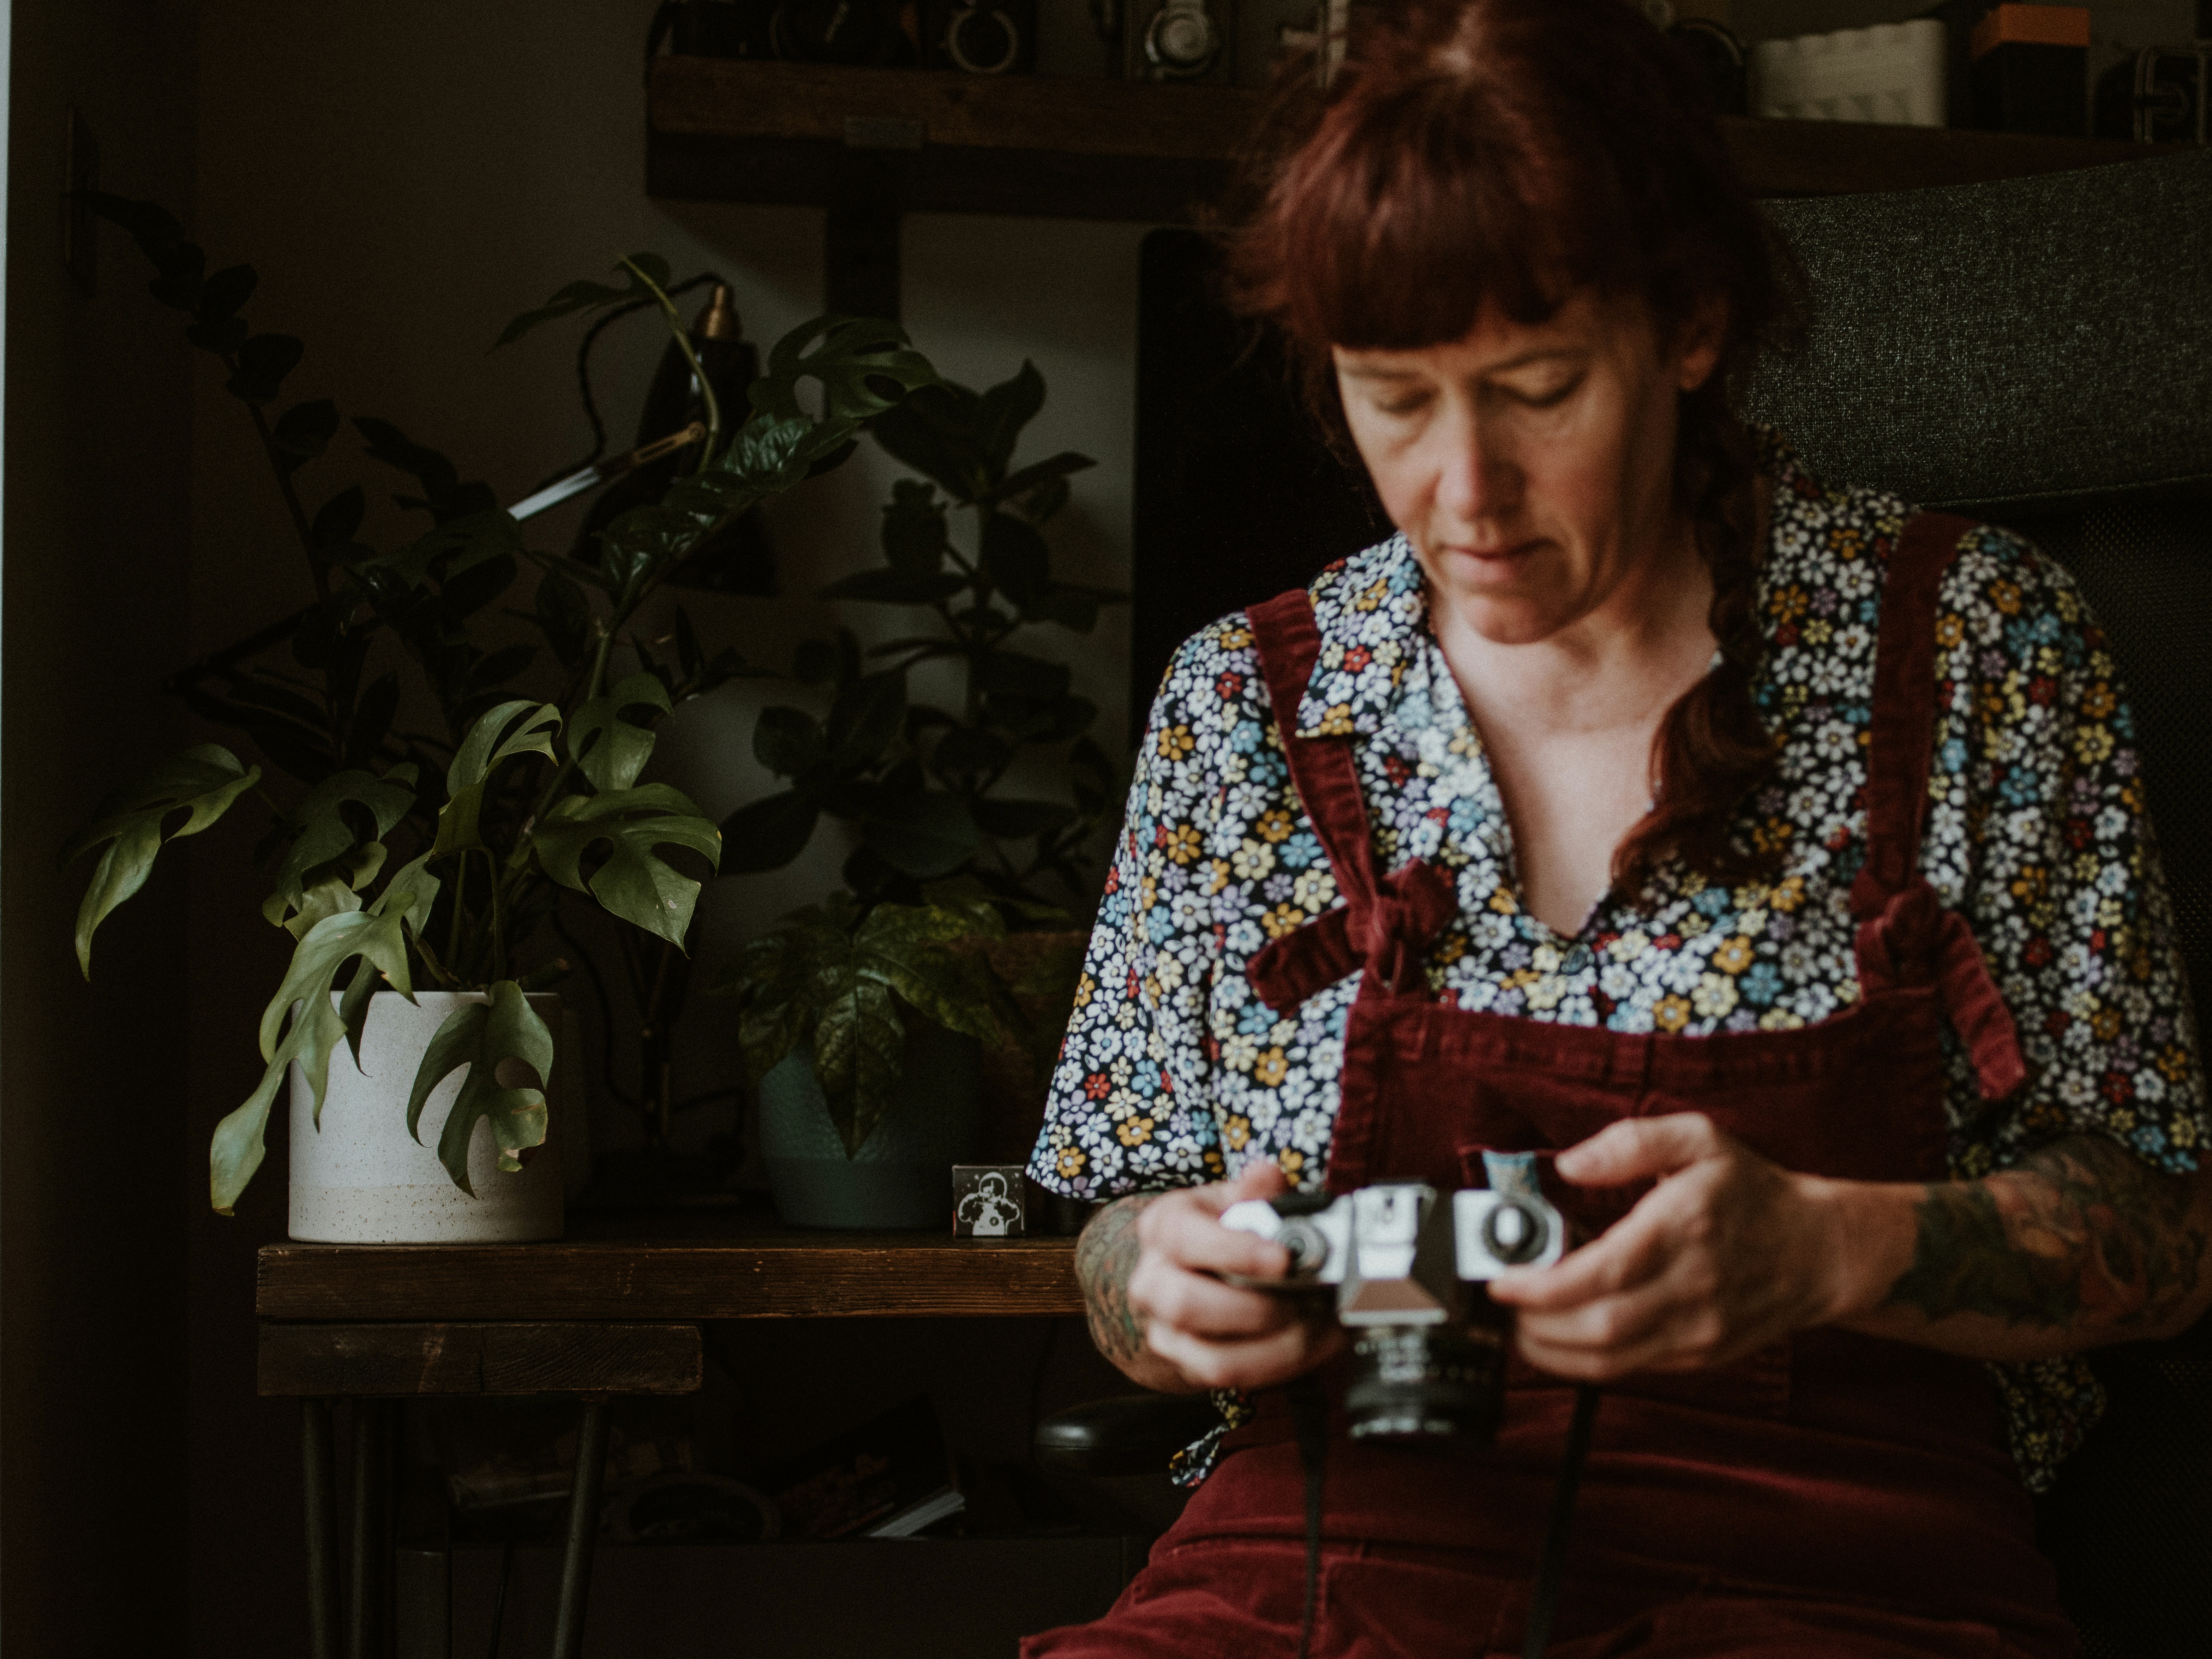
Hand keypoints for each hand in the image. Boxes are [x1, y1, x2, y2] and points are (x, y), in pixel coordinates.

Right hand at [1129, 1160, 1347, 1390]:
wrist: (1194, 1277)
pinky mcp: (1186, 1366)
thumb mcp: (1237, 1200)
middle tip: (1307, 1299)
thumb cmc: (1224, 1232)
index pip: (1184, 1238)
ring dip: (1279, 1348)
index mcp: (1163, 1228)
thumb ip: (1257, 1190)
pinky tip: (1313, 1345)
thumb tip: (1266, 1177)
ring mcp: (1165, 1331)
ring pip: (1214, 1358)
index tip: (1284, 1258)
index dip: (1234, 1250)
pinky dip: (1280, 1367)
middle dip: (1258, 1309)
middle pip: (1187, 1305)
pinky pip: (1231, 1378)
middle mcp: (1153, 1282)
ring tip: (1320, 1327)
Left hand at [1486, 1114, 1846, 1379]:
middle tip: (1501, 1302)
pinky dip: (1586, 1361)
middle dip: (1535, 1323)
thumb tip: (1570, 1165)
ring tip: (1519, 1324)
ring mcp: (1698, 1330)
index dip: (1542, 1286)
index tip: (1502, 1279)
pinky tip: (1561, 1337)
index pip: (1602, 1273)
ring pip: (1611, 1361)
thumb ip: (1630, 1143)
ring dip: (1552, 1351)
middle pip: (1599, 1327)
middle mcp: (1691, 1287)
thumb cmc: (1753, 1191)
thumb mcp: (1698, 1139)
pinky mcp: (1700, 1356)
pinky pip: (1632, 1369)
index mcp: (1682, 1230)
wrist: (1819, 1250)